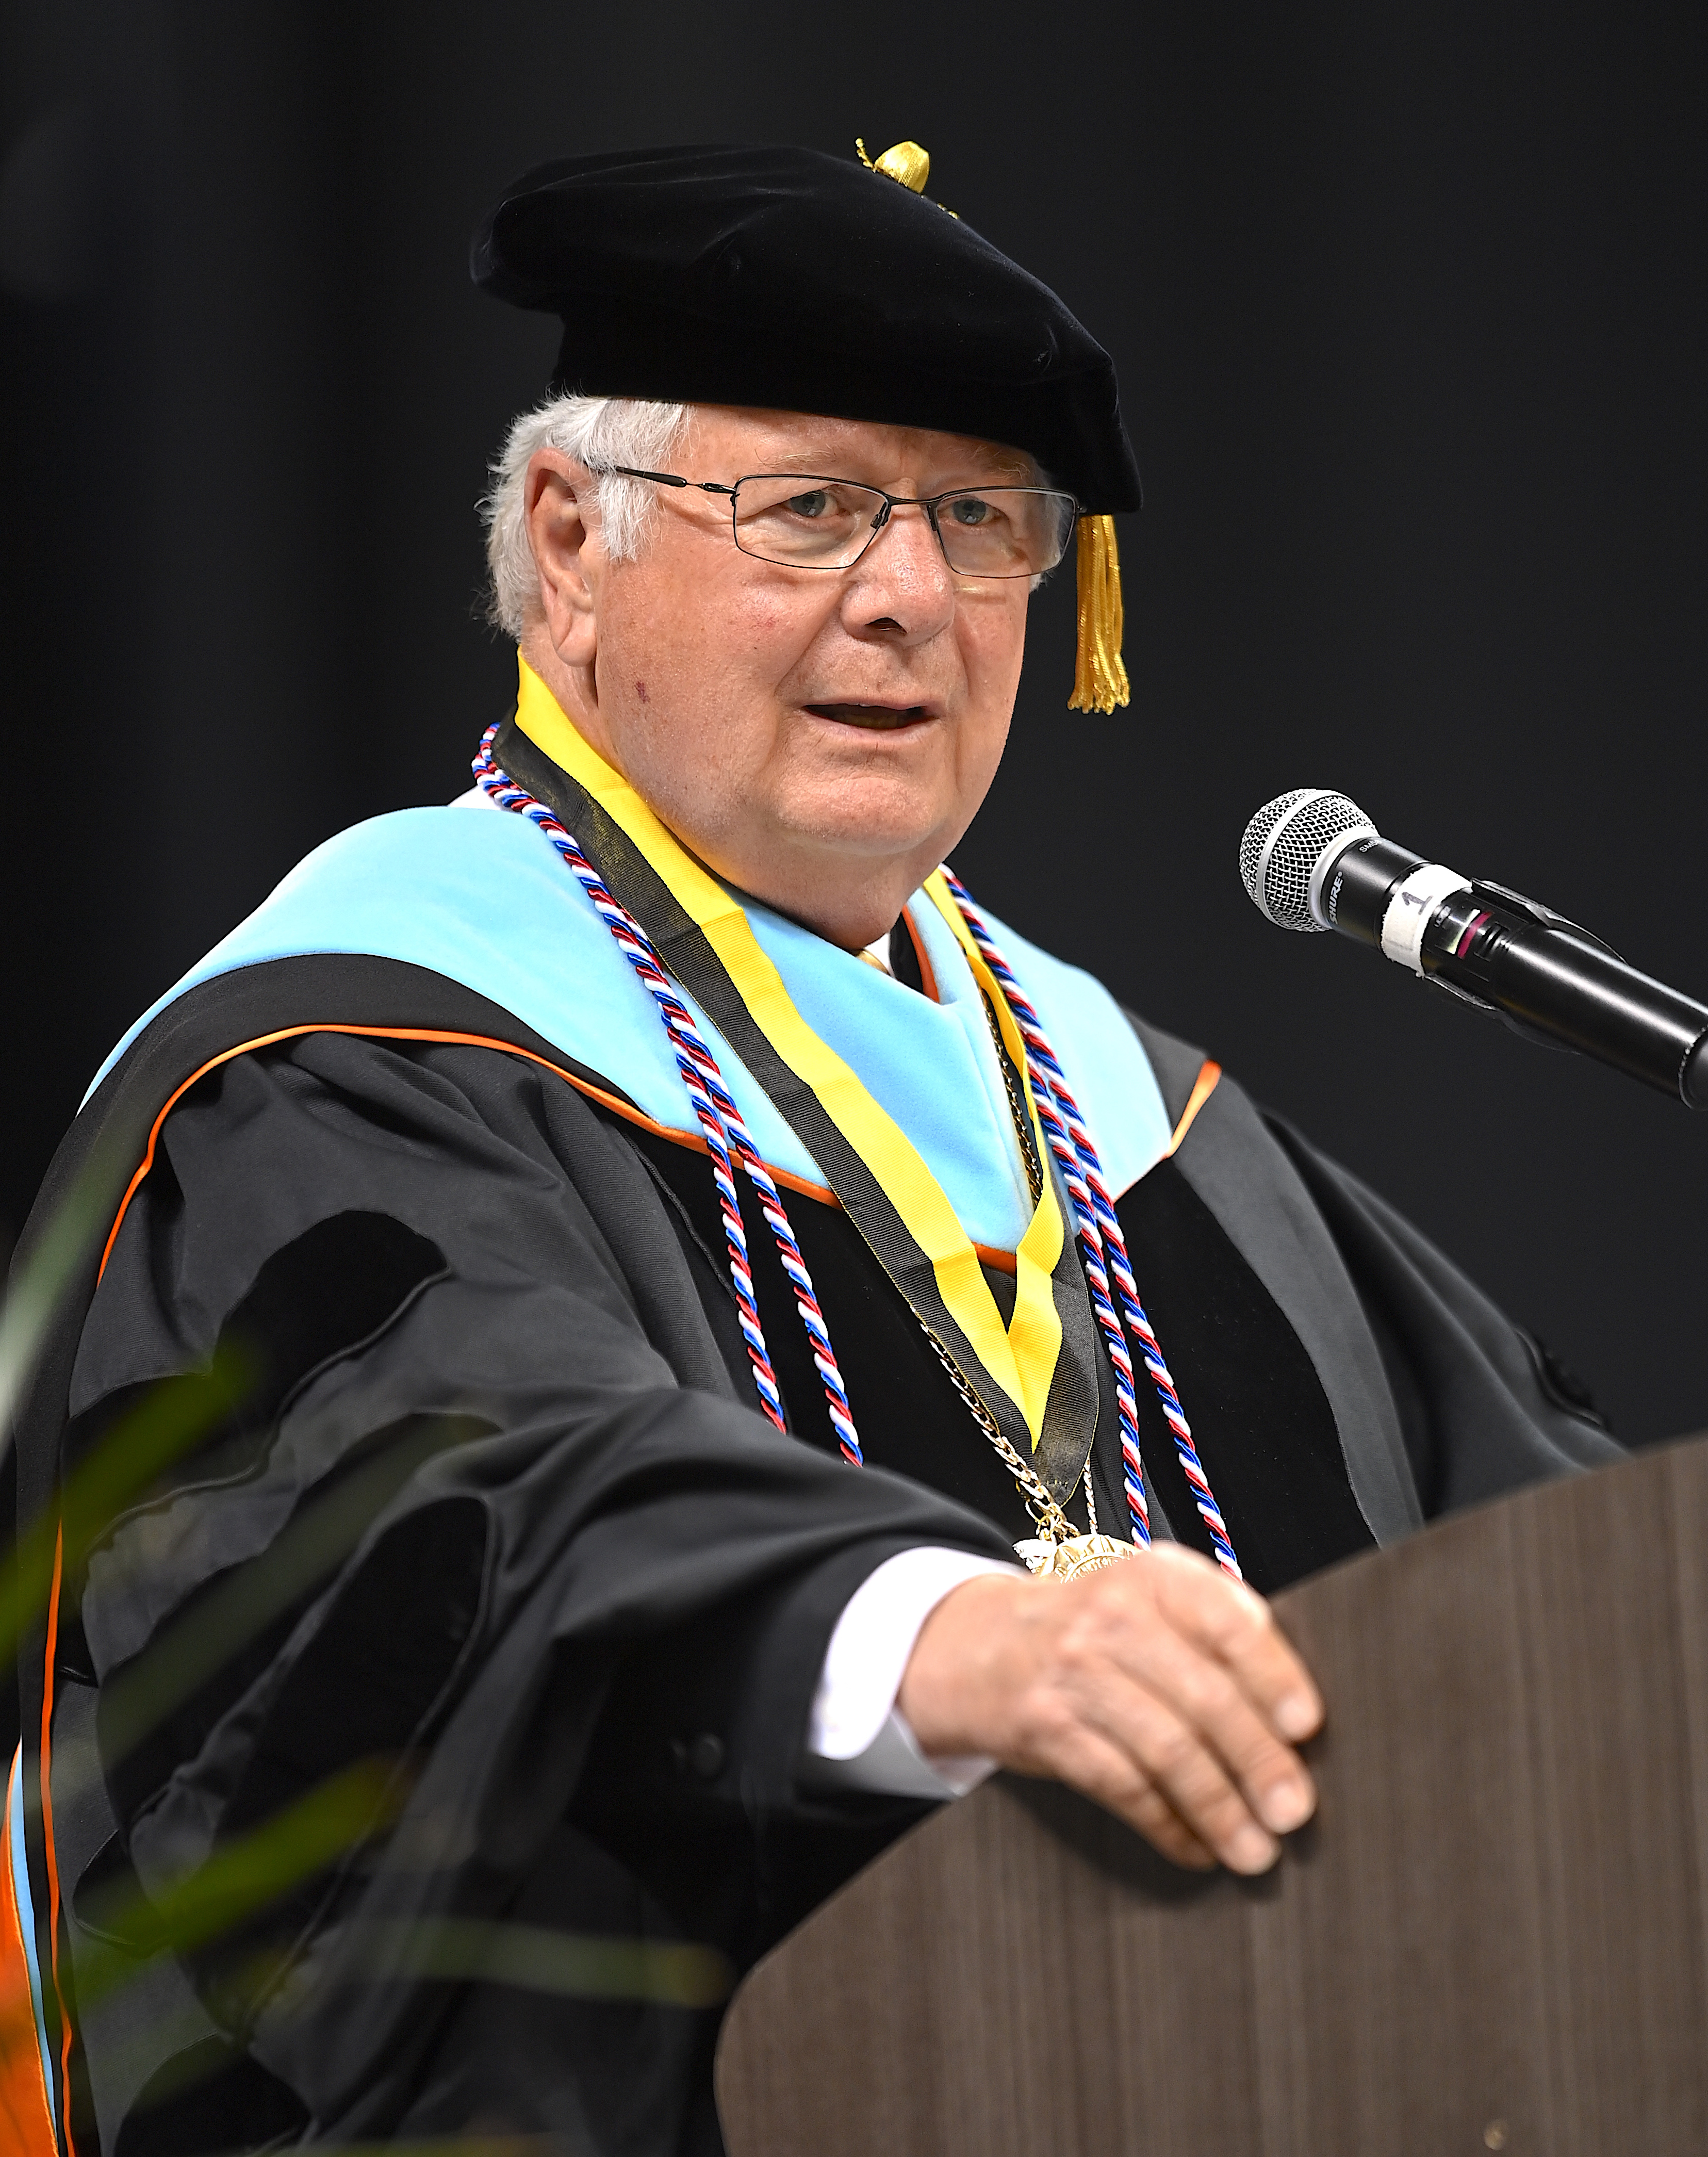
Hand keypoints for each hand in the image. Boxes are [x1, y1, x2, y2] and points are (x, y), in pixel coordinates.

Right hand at [895, 1543, 1322, 1872]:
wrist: (976, 1644)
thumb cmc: (1089, 1631)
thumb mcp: (1147, 1602)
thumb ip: (1215, 1631)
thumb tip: (1296, 1712)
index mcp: (1154, 1576)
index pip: (1227, 1621)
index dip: (1273, 1676)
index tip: (1307, 1728)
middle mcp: (1113, 1615)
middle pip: (1203, 1695)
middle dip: (1258, 1761)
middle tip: (1294, 1812)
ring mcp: (1074, 1671)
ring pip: (1166, 1749)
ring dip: (1219, 1808)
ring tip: (1255, 1850)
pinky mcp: (1045, 1726)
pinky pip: (1121, 1784)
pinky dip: (1167, 1824)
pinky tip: (1195, 1849)